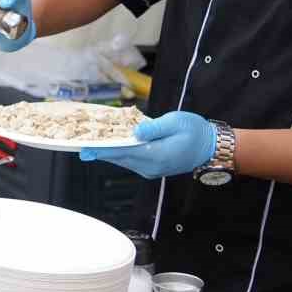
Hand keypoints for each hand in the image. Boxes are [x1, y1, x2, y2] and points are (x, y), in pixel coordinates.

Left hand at [80, 111, 215, 178]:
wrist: (210, 147)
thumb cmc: (195, 131)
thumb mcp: (175, 122)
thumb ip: (153, 128)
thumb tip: (135, 132)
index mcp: (156, 155)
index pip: (124, 152)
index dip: (103, 150)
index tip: (86, 149)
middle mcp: (151, 166)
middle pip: (120, 158)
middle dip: (100, 152)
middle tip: (81, 146)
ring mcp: (151, 169)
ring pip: (124, 161)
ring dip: (108, 153)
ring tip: (91, 145)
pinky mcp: (152, 168)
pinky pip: (131, 161)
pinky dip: (119, 154)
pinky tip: (111, 146)